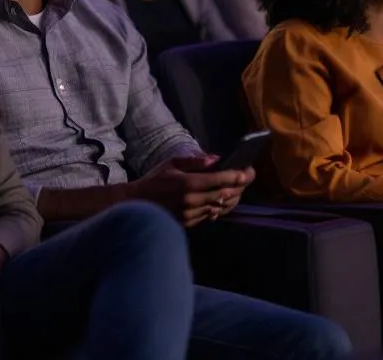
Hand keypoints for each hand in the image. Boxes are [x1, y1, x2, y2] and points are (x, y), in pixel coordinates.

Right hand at [128, 154, 252, 226]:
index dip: (236, 176)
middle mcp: (192, 200)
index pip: (219, 180)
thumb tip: (215, 159)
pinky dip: (219, 207)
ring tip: (238, 189)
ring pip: (219, 207)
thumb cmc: (154, 180)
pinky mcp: (189, 223)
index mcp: (188, 183)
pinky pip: (210, 215)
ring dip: (231, 198)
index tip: (247, 171)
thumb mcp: (171, 164)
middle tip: (247, 179)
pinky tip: (222, 201)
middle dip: (238, 186)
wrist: (136, 204)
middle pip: (224, 194)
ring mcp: (191, 214)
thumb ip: (194, 161)